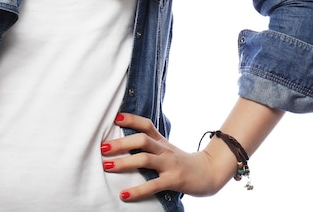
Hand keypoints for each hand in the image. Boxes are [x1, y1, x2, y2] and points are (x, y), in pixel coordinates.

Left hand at [101, 113, 228, 201]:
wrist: (209, 172)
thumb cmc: (182, 161)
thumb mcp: (167, 149)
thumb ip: (151, 144)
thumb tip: (127, 142)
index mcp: (162, 141)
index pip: (146, 124)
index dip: (131, 119)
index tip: (115, 117)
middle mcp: (164, 150)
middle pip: (142, 140)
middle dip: (121, 143)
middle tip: (103, 147)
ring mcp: (170, 164)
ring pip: (145, 159)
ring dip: (124, 162)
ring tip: (107, 166)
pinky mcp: (174, 180)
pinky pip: (153, 185)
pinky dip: (137, 190)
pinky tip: (124, 194)